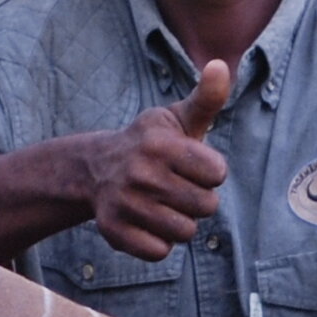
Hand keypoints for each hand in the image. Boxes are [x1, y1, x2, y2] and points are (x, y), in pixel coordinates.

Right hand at [88, 63, 233, 259]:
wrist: (95, 168)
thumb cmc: (152, 143)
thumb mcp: (178, 118)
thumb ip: (207, 98)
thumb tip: (221, 65)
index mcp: (161, 144)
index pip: (217, 173)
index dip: (210, 171)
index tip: (191, 164)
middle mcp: (141, 173)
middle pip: (206, 206)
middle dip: (198, 199)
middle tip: (176, 186)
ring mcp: (125, 203)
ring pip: (185, 231)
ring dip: (180, 221)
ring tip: (162, 203)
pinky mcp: (114, 231)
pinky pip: (160, 251)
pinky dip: (159, 242)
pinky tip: (146, 221)